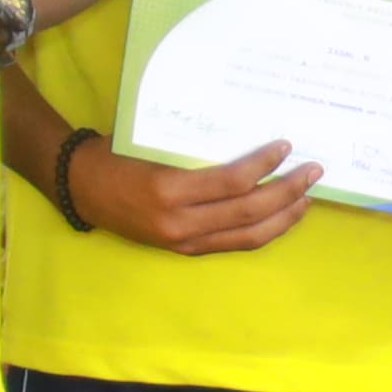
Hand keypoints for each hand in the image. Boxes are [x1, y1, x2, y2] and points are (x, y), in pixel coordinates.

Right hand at [70, 131, 319, 255]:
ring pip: (250, 235)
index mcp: (169, 190)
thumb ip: (195, 151)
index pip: (233, 181)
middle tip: (312, 172)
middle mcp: (180, 222)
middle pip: (249, 211)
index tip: (286, 147)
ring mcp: (184, 241)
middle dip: (288, 191)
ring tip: (306, 198)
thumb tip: (246, 142)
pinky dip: (264, 231)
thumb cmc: (114, 156)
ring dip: (284, 216)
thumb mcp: (152, 145)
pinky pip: (236, 244)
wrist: (79, 188)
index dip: (265, 165)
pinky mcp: (185, 250)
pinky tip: (280, 218)